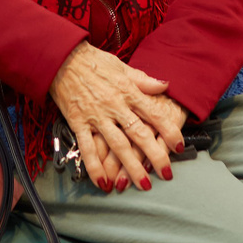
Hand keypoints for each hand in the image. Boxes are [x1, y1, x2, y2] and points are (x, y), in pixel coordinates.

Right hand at [48, 43, 185, 191]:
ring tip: (143, 185)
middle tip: (167, 174)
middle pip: (139, 134)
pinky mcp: (78, 123)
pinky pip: (88, 148)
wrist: (62, 57)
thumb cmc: (94, 61)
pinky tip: (104, 184)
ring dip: (130, 167)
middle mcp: (114, 106)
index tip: (179, 146)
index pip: (154, 114)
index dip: (168, 131)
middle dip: (155, 155)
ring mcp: (96, 116)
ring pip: (117, 145)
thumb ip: (144, 80)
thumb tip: (166, 85)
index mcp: (128, 91)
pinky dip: (95, 167)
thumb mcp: (122, 66)